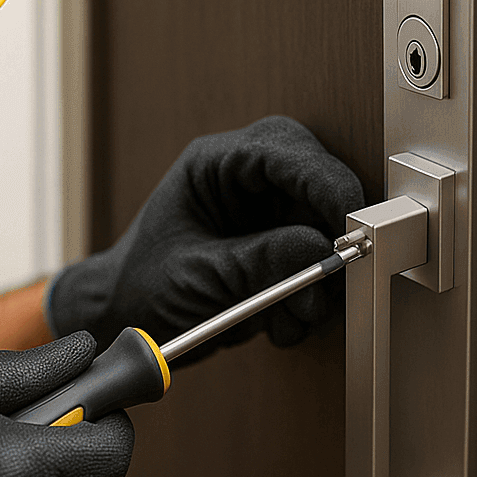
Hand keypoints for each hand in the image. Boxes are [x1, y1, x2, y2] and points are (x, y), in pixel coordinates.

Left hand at [48, 116, 364, 364]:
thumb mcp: (198, 276)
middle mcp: (246, 182)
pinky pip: (318, 266)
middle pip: (318, 186)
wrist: (127, 322)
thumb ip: (259, 260)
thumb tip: (322, 249)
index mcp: (215, 166)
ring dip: (319, 282)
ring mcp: (267, 216)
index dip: (325, 182)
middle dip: (329, 235)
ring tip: (290, 318)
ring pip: (326, 231)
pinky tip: (282, 324)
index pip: (285, 152)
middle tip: (329, 277)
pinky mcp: (279, 251)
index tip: (349, 223)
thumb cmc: (141, 288)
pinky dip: (310, 300)